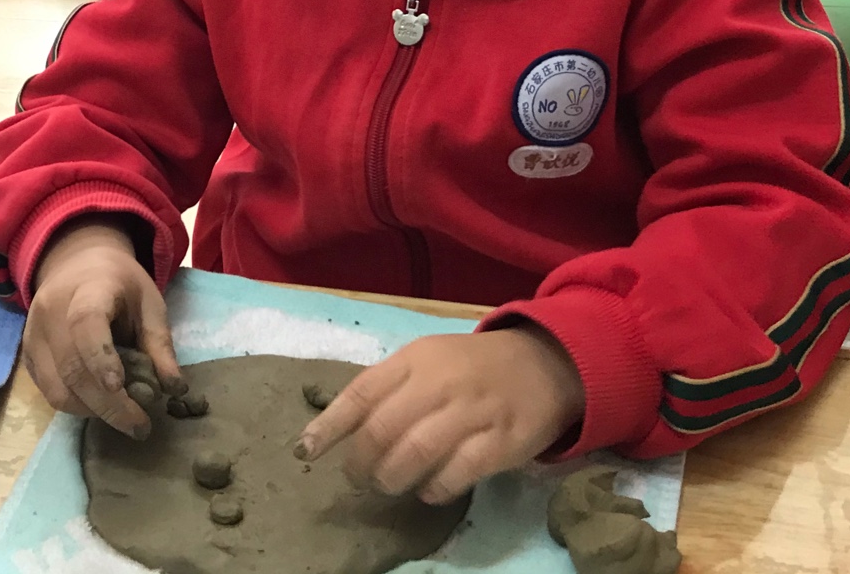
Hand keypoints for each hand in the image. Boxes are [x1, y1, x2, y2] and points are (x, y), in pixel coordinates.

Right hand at [24, 219, 184, 439]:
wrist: (76, 265)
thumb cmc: (120, 284)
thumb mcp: (149, 302)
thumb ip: (160, 343)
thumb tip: (176, 390)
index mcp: (87, 289)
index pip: (86, 324)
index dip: (101, 358)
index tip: (120, 387)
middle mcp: (51, 312)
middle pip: (72, 367)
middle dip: (108, 405)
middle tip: (139, 426)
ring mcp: (33, 335)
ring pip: (57, 389)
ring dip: (92, 411)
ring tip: (124, 417)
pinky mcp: (27, 357)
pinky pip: (49, 392)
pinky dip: (77, 406)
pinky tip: (101, 406)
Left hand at [295, 326, 585, 504]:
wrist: (545, 364)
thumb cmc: (471, 367)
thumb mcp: (427, 360)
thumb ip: (387, 388)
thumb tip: (336, 427)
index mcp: (417, 358)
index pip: (362, 391)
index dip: (329, 425)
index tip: (305, 450)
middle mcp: (442, 381)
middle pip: (383, 429)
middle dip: (360, 462)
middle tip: (357, 478)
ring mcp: (474, 411)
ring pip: (415, 453)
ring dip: (391, 478)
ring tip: (388, 485)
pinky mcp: (502, 441)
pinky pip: (457, 473)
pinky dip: (434, 488)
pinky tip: (427, 491)